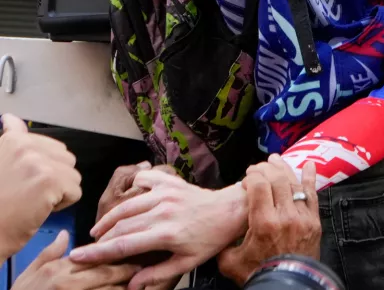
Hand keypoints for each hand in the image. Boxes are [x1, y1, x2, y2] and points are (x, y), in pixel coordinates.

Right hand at [0, 114, 82, 259]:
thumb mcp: (0, 160)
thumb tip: (11, 117)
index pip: (50, 146)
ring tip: (32, 201)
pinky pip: (75, 192)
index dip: (43, 168)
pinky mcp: (50, 181)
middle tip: (27, 193)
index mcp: (12, 140)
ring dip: (59, 191)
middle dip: (55, 178)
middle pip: (66, 158)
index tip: (23, 180)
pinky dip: (61, 205)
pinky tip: (38, 209)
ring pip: (72, 175)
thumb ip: (11, 137)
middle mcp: (25, 146)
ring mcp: (38, 162)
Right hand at [12, 230, 138, 289]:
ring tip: (140, 279)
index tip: (133, 246)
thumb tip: (66, 234)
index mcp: (60, 269)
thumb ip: (51, 252)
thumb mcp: (32, 272)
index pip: (95, 256)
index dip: (116, 252)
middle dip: (128, 268)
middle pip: (107, 273)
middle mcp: (69, 283)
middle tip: (143, 263)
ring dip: (126, 285)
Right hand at [70, 171, 247, 289]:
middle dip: (100, 238)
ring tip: (99, 230)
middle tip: (88, 246)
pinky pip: (144, 179)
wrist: (230, 210)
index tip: (77, 256)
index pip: (123, 244)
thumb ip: (157, 273)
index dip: (97, 252)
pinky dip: (132, 187)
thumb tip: (131, 284)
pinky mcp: (170, 182)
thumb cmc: (210, 238)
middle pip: (120, 225)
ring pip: (127, 205)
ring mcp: (166, 193)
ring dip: (109, 218)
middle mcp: (163, 211)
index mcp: (166, 234)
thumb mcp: (187, 262)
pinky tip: (127, 200)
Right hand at [218, 156, 321, 284]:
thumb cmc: (260, 274)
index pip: (259, 185)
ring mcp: (302, 217)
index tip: (246, 179)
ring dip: (283, 169)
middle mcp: (285, 216)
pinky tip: (308, 165)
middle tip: (257, 168)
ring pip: (294, 183)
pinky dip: (309, 178)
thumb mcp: (231, 262)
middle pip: (277, 179)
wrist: (289, 285)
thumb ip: (223, 242)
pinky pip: (312, 194)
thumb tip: (218, 229)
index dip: (252, 176)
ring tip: (274, 160)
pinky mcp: (314, 221)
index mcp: (264, 223)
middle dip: (265, 169)